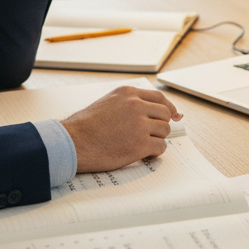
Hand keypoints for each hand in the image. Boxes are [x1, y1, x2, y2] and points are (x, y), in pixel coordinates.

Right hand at [61, 86, 181, 172]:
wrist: (72, 142)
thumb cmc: (85, 127)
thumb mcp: (107, 103)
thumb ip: (128, 104)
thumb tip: (152, 111)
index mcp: (128, 94)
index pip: (159, 98)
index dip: (170, 108)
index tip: (175, 115)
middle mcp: (136, 105)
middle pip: (165, 115)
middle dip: (160, 126)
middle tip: (151, 136)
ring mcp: (140, 124)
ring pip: (164, 131)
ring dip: (157, 140)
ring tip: (142, 146)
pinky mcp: (140, 143)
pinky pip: (161, 147)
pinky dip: (155, 153)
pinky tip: (144, 155)